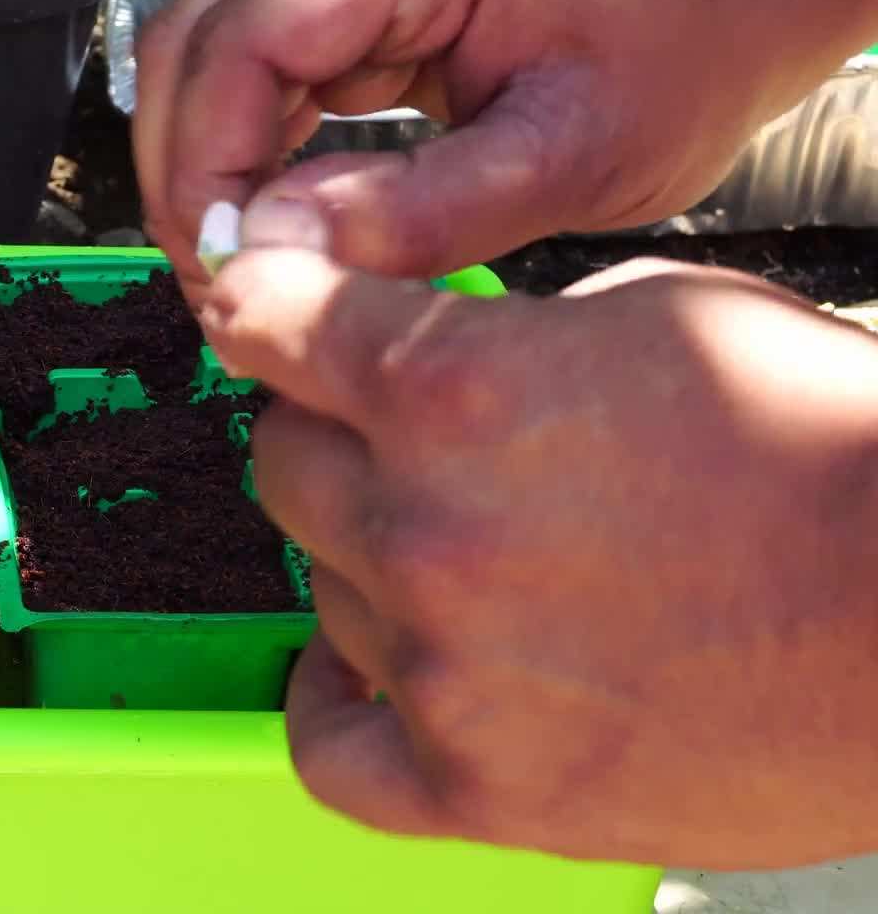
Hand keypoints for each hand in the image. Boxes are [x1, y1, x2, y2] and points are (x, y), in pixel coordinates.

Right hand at [135, 0, 877, 289]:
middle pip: (196, 30)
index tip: (222, 269)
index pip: (245, 39)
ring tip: (241, 257)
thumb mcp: (572, 157)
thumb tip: (272, 256)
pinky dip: (244, 133)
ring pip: (207, 38)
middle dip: (186, 168)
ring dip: (203, 153)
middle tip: (218, 281)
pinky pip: (255, 48)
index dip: (205, 163)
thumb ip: (420, 212)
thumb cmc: (684, 57)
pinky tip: (270, 208)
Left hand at [200, 248, 877, 867]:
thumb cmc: (827, 450)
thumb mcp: (660, 314)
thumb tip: (409, 352)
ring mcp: (444, 665)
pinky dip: (331, 700)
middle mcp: (425, 525)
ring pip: (318, 586)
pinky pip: (327, 749)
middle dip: (332, 432)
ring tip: (474, 553)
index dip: (266, 301)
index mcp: (457, 386)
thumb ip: (501, 334)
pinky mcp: (482, 784)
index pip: (264, 318)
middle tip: (410, 439)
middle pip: (281, 459)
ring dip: (369, 558)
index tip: (269, 308)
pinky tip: (368, 666)